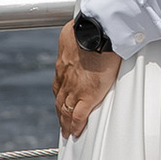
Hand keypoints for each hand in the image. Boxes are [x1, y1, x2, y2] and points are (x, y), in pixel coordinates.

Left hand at [56, 20, 120, 137]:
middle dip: (60, 112)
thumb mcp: (76, 32)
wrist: (100, 32)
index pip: (60, 84)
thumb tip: (74, 30)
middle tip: (62, 123)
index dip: (60, 95)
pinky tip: (76, 132)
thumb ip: (74, 37)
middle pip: (60, 100)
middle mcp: (66, 76)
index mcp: (64, 63)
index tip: (61, 102)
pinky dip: (75, 125)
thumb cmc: (92, 27)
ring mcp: (75, 87)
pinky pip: (78, 116)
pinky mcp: (87, 95)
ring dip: (64, 122)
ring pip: (65, 110)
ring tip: (67, 130)